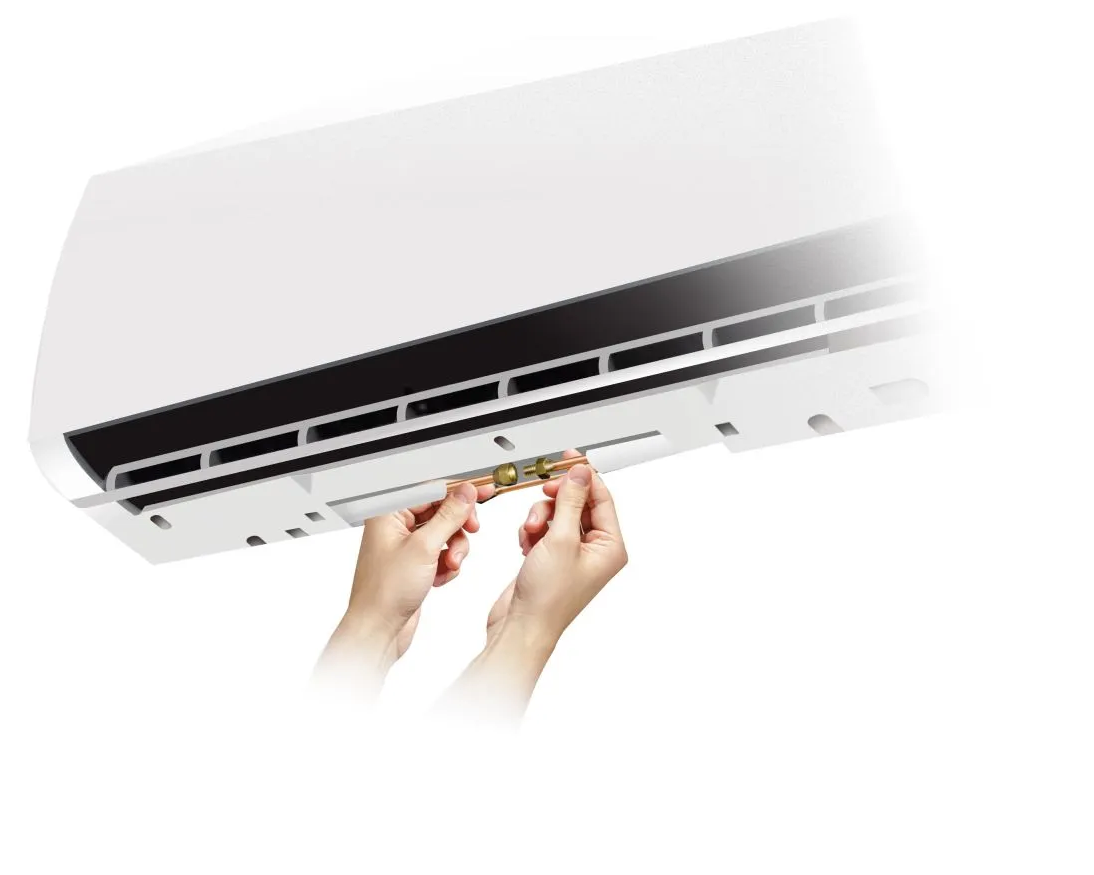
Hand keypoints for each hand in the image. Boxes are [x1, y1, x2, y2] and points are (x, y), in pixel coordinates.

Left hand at [348, 480, 493, 654]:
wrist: (378, 629)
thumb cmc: (384, 592)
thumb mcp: (424, 548)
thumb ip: (449, 516)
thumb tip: (466, 493)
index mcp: (389, 512)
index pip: (431, 489)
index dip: (460, 490)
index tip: (483, 491)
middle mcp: (396, 525)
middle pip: (441, 510)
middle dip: (457, 525)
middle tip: (472, 529)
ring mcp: (406, 545)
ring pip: (445, 532)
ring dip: (455, 548)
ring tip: (451, 564)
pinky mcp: (415, 563)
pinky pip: (442, 552)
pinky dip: (447, 563)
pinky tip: (439, 577)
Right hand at [438, 452, 626, 720]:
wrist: (521, 627)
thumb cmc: (547, 599)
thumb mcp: (561, 540)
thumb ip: (571, 501)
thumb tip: (581, 473)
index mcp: (611, 547)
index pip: (602, 498)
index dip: (585, 475)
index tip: (569, 458)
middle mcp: (595, 550)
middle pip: (578, 504)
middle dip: (556, 501)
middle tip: (545, 493)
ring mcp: (573, 555)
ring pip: (558, 515)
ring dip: (540, 517)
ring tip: (532, 532)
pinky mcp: (552, 558)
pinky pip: (544, 529)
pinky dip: (533, 531)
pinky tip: (527, 544)